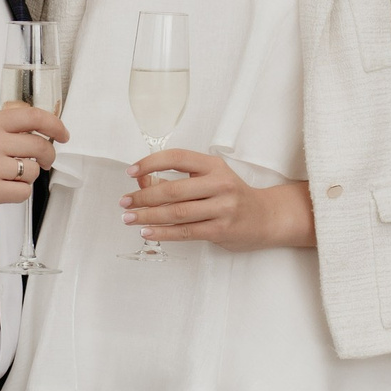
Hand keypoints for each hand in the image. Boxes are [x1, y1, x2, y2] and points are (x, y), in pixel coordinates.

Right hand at [0, 101, 67, 222]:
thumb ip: (2, 127)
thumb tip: (34, 131)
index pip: (33, 117)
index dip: (55, 125)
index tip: (62, 134)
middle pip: (40, 146)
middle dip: (48, 156)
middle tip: (45, 161)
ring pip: (33, 171)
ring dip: (30, 176)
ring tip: (13, 175)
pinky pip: (23, 192)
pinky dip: (20, 192)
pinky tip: (7, 188)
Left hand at [122, 151, 314, 250]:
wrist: (266, 217)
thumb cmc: (232, 196)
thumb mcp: (210, 179)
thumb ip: (179, 180)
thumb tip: (141, 183)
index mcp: (213, 165)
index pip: (176, 158)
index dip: (150, 163)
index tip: (131, 171)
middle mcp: (219, 183)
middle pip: (172, 189)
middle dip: (143, 197)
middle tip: (124, 202)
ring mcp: (222, 207)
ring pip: (176, 212)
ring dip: (147, 216)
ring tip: (129, 218)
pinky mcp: (221, 229)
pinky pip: (185, 231)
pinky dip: (162, 232)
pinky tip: (147, 231)